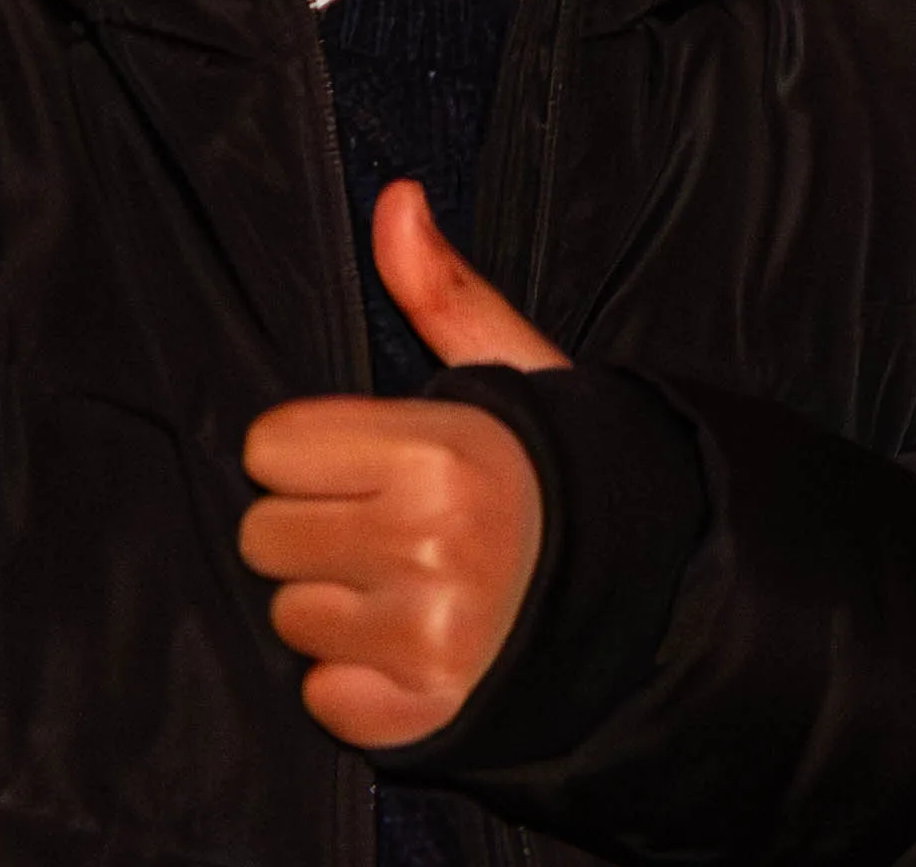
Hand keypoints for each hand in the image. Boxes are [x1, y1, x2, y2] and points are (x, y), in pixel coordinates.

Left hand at [240, 183, 572, 751]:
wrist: (651, 598)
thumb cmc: (564, 481)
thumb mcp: (517, 379)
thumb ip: (443, 294)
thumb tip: (394, 198)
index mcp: (441, 451)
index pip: (272, 448)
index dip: (321, 454)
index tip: (378, 464)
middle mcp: (428, 544)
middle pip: (264, 536)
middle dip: (320, 532)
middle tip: (398, 531)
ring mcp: (424, 638)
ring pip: (290, 619)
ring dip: (342, 611)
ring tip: (419, 591)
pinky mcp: (419, 716)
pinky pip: (322, 698)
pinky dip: (363, 685)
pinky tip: (420, 651)